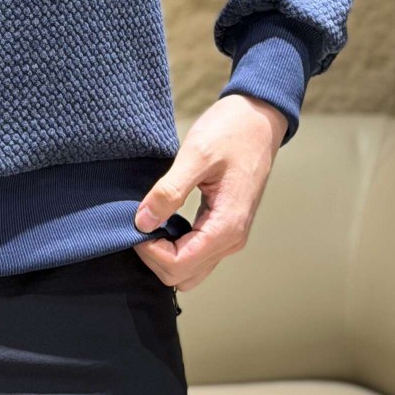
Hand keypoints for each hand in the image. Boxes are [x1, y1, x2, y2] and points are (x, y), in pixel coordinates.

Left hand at [132, 94, 286, 292]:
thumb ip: (169, 191)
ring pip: (189, 269)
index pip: (178, 265)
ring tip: (151, 220)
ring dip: (164, 254)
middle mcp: (231, 239)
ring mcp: (230, 236)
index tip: (135, 222)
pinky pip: (196, 253)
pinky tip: (164, 218)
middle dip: (153, 256)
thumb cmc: (232, 132)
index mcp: (226, 226)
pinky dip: (175, 246)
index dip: (148, 251)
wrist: (259, 119)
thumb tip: (142, 222)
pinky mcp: (225, 227)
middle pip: (182, 275)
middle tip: (140, 222)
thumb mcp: (196, 155)